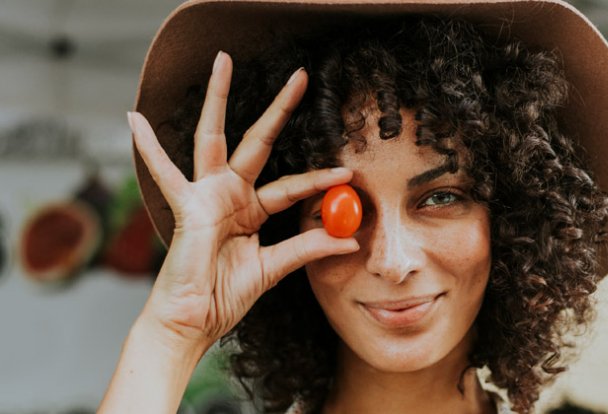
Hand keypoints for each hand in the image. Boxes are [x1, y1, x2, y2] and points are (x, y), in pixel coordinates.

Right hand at [128, 51, 357, 352]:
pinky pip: (165, 173)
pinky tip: (134, 118)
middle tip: (300, 76)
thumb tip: (348, 239)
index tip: (347, 173)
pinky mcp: (186, 206)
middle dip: (279, 109)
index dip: (318, 179)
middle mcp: (229, 195)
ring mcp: (206, 196)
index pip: (290, 186)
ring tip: (222, 61)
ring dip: (217, 98)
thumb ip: (306, 248)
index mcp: (250, 210)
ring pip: (214, 137)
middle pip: (257, 142)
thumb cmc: (225, 296)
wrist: (194, 322)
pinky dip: (149, 148)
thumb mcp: (274, 268)